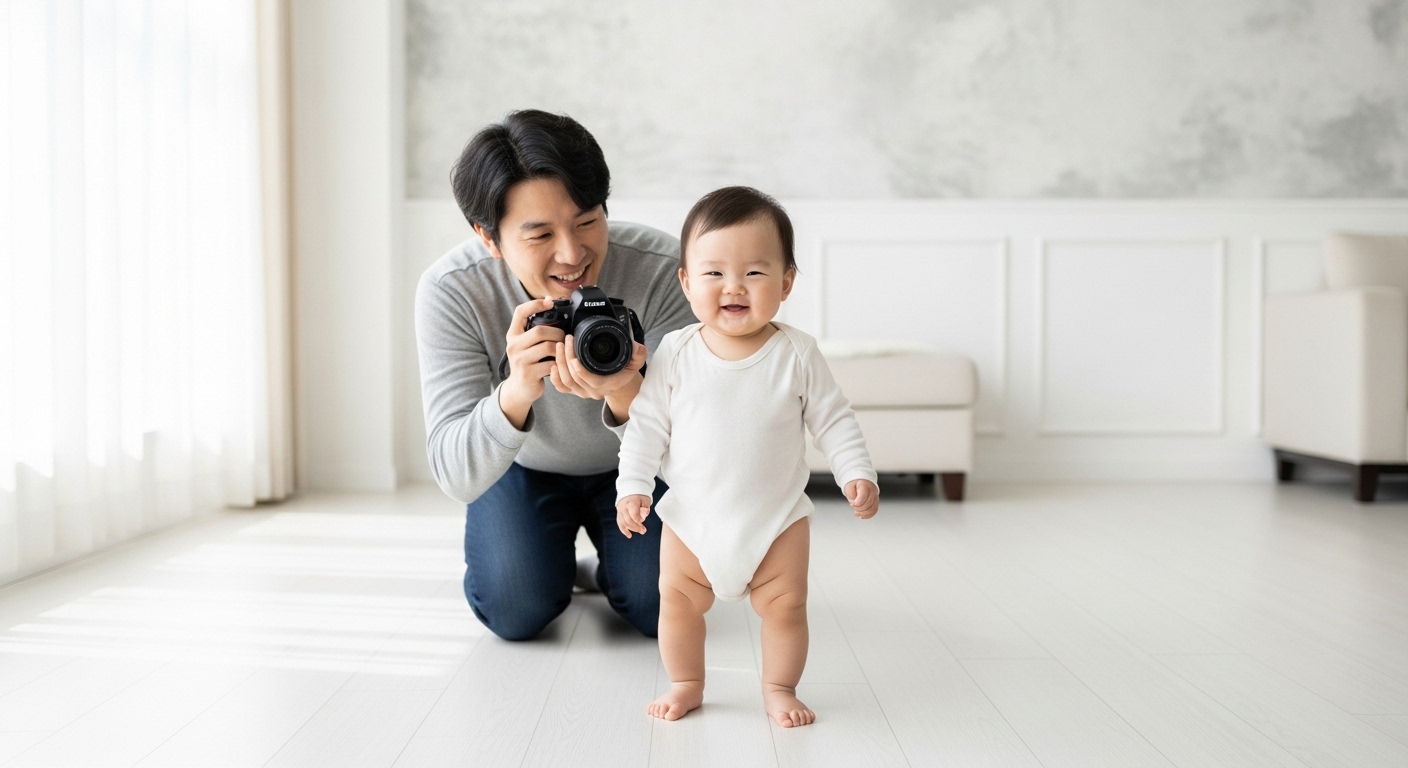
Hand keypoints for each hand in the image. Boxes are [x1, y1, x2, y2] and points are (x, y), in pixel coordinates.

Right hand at [499, 298, 565, 428]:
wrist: (520, 389)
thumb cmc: (528, 362)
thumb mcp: (525, 345)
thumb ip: (533, 330)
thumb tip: (550, 304)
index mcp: (513, 335)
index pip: (520, 312)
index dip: (535, 304)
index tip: (550, 302)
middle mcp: (513, 346)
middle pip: (539, 331)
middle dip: (557, 333)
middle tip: (564, 338)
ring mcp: (519, 360)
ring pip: (547, 346)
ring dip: (560, 348)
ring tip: (563, 351)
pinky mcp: (528, 373)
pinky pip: (550, 363)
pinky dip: (558, 363)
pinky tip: (558, 364)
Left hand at [549, 336, 646, 421]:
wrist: (617, 379)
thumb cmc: (624, 368)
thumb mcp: (636, 360)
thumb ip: (638, 353)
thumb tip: (635, 346)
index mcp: (607, 384)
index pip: (591, 382)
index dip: (581, 371)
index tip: (574, 356)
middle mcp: (593, 391)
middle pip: (574, 379)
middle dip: (567, 358)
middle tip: (566, 340)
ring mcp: (583, 391)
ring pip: (565, 381)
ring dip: (559, 363)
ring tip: (560, 346)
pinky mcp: (574, 389)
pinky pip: (561, 387)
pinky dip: (554, 377)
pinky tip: (553, 363)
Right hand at [616, 494, 651, 537]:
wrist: (630, 493)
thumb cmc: (639, 497)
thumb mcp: (645, 500)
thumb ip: (645, 508)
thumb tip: (644, 514)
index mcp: (631, 502)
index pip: (633, 514)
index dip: (638, 521)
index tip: (644, 525)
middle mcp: (624, 507)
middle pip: (628, 520)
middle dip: (636, 527)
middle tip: (643, 531)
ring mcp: (620, 511)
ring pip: (623, 523)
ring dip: (631, 529)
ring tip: (640, 532)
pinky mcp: (618, 514)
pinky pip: (620, 523)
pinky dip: (624, 530)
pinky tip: (629, 535)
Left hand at [845, 479, 878, 518]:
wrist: (861, 482)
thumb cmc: (855, 484)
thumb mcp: (848, 486)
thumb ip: (851, 494)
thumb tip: (854, 502)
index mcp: (865, 485)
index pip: (863, 497)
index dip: (856, 503)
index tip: (852, 503)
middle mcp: (873, 491)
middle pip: (868, 504)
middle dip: (859, 508)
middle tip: (853, 506)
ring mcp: (875, 497)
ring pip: (873, 509)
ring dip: (863, 513)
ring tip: (857, 513)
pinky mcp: (876, 502)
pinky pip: (874, 510)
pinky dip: (868, 515)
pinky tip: (862, 515)